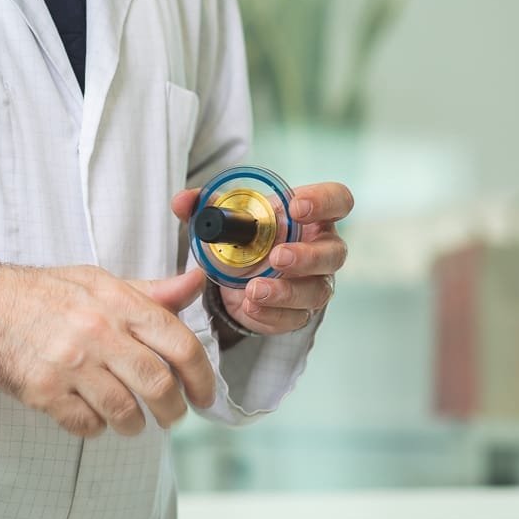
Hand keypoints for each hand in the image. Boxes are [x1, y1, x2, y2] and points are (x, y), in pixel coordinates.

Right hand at [0, 263, 215, 438]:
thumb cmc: (45, 294)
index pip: (178, 344)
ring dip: (136, 424)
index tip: (205, 395)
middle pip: (157, 385)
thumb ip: (150, 291)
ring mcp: (70, 364)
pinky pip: (87, 425)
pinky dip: (96, 427)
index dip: (202, 377)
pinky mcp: (44, 391)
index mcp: (117, 303)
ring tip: (132, 421)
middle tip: (172, 415)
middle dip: (173, 409)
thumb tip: (196, 284)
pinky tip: (92, 415)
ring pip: (125, 412)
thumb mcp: (98, 281)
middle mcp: (97, 332)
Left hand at [172, 181, 352, 334]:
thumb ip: (203, 205)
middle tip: (276, 258)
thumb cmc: (244, 235)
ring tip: (254, 289)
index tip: (296, 208)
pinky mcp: (299, 312)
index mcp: (310, 215)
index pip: (336, 200)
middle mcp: (321, 249)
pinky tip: (250, 306)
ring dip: (286, 292)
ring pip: (317, 291)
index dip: (323, 202)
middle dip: (307, 257)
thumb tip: (181, 201)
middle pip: (334, 253)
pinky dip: (270, 314)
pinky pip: (294, 318)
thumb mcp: (223, 217)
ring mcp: (315, 283)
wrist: (238, 273)